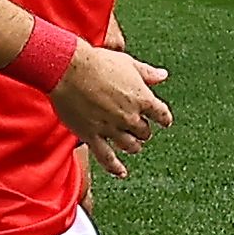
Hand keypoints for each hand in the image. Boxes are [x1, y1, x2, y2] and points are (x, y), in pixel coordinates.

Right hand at [51, 37, 171, 161]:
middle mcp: (130, 117)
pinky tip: (122, 173)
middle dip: (143, 131)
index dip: (163, 118)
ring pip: (130, 146)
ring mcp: (111, 128)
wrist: (69, 69)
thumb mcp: (128, 64)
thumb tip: (164, 76)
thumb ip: (148, 73)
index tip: (163, 121)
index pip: (162, 114)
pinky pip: (107, 158)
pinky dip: (116, 168)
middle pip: (145, 132)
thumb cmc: (98, 62)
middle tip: (138, 128)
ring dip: (133, 146)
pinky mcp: (92, 136)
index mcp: (142, 98)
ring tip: (132, 145)